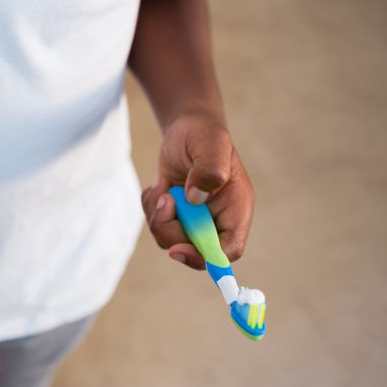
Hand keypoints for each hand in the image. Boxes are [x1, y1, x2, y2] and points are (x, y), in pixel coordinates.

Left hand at [140, 112, 254, 269]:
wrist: (187, 129)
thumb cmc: (204, 134)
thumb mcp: (211, 144)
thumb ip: (209, 170)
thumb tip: (196, 199)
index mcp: (236, 208)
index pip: (229, 249)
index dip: (205, 257)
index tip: (177, 250)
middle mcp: (217, 220)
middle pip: (193, 250)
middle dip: (170, 228)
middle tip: (165, 198)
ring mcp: (195, 221)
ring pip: (170, 240)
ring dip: (158, 216)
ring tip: (163, 187)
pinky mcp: (176, 218)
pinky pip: (157, 227)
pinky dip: (150, 208)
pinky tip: (159, 186)